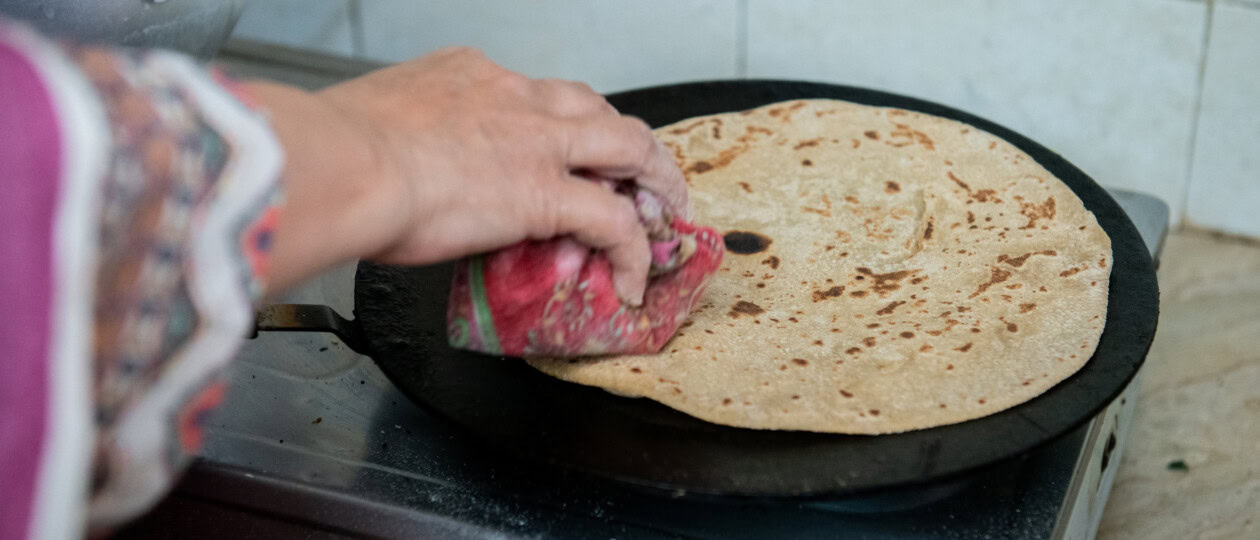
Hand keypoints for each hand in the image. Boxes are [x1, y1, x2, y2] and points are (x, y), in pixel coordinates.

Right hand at [307, 47, 687, 303]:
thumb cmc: (336, 151)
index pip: (535, 95)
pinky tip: (633, 278)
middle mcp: (514, 98)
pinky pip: (614, 222)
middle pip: (596, 108)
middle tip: (639, 172)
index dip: (558, 123)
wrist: (342, 164)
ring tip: (663, 215)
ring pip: (628, 147)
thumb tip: (400, 172)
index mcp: (469, 76)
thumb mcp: (379, 123)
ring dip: (654, 180)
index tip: (558, 146)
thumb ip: (409, 141)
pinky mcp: (549, 194)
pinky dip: (633, 251)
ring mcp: (539, 143)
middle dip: (624, 142)